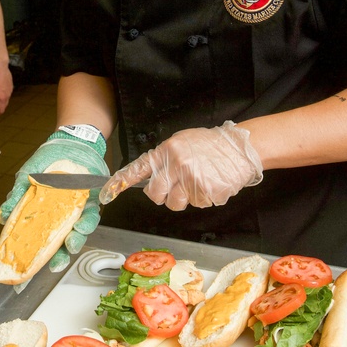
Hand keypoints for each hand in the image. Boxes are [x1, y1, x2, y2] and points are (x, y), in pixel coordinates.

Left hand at [0, 62, 12, 114]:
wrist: (0, 68)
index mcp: (1, 98)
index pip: (1, 110)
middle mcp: (7, 96)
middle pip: (5, 106)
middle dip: (0, 108)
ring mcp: (10, 91)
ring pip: (7, 100)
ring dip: (2, 102)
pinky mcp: (11, 86)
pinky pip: (8, 94)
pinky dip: (4, 96)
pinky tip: (0, 91)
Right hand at [0, 127, 108, 272]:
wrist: (70, 141)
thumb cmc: (47, 162)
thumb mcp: (26, 177)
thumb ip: (17, 197)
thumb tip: (3, 216)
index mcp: (48, 215)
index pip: (44, 240)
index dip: (41, 256)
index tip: (32, 268)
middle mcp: (65, 216)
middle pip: (64, 242)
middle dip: (61, 256)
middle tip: (56, 263)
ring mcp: (79, 208)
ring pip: (79, 231)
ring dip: (76, 240)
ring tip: (70, 244)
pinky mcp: (93, 199)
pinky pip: (92, 214)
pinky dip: (87, 221)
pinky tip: (81, 224)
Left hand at [100, 121, 262, 209]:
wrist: (239, 147)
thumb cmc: (209, 144)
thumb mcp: (181, 142)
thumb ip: (164, 158)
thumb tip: (149, 174)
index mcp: (168, 151)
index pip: (139, 169)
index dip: (121, 182)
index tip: (107, 193)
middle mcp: (177, 165)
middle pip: (155, 195)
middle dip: (162, 195)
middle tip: (174, 187)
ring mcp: (192, 181)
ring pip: (175, 203)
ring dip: (183, 198)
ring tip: (196, 182)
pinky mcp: (207, 194)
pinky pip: (196, 205)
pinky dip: (201, 198)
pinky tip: (209, 184)